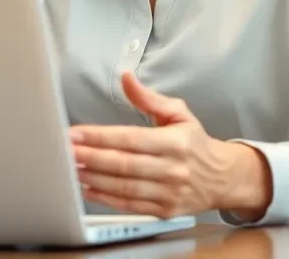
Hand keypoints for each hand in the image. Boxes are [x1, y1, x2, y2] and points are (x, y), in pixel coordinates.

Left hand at [69, 73, 270, 219]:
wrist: (223, 178)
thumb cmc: (195, 143)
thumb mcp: (179, 113)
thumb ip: (148, 97)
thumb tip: (126, 77)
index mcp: (175, 142)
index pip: (130, 138)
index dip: (100, 136)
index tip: (75, 133)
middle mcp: (172, 169)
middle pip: (123, 164)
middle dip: (90, 157)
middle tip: (65, 151)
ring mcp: (168, 193)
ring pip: (124, 187)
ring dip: (93, 178)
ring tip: (71, 169)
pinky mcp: (164, 211)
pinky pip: (130, 206)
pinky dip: (106, 199)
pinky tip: (87, 188)